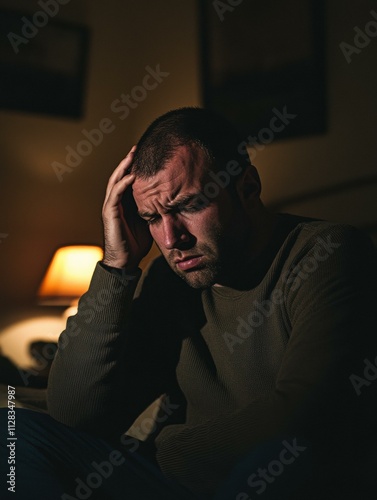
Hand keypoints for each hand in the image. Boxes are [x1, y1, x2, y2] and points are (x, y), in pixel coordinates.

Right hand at [102, 147, 152, 269]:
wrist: (125, 261)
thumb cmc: (136, 244)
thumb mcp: (149, 222)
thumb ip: (154, 210)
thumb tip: (171, 201)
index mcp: (124, 203)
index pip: (128, 180)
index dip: (134, 167)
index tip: (145, 155)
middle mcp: (115, 202)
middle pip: (120, 176)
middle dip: (128, 161)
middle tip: (137, 148)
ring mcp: (111, 207)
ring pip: (115, 181)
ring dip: (124, 168)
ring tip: (132, 156)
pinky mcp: (110, 214)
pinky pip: (115, 195)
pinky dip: (123, 184)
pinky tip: (132, 176)